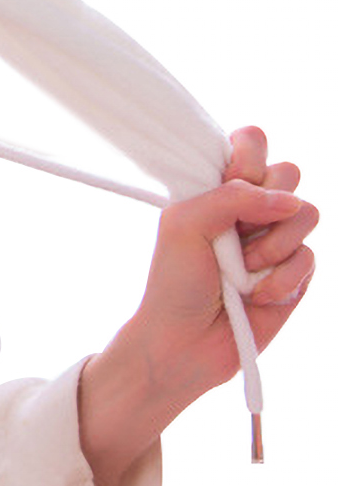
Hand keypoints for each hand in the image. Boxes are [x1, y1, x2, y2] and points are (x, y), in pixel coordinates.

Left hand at [78, 126, 315, 485]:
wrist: (183, 343)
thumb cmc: (173, 282)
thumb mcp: (185, 225)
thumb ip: (232, 197)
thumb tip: (288, 198)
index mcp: (217, 187)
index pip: (252, 142)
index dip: (249, 160)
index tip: (228, 185)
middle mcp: (249, 209)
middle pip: (289, 172)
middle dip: (264, 204)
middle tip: (234, 233)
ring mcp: (275, 240)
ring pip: (307, 214)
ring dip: (274, 245)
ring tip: (243, 271)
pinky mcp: (295, 275)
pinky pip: (311, 258)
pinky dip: (283, 279)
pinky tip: (257, 297)